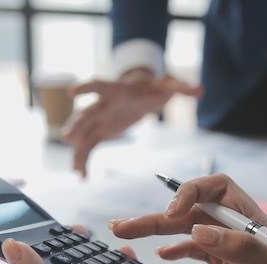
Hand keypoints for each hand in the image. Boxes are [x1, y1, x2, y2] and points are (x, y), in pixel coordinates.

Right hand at [62, 69, 202, 176]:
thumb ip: (182, 87)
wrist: (141, 91)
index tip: (72, 92)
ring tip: (75, 169)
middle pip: (87, 113)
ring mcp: (99, 119)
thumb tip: (201, 88)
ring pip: (84, 134)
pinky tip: (82, 175)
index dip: (86, 88)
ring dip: (77, 150)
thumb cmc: (152, 86)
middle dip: (76, 124)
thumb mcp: (168, 86)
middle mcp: (103, 104)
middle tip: (66, 136)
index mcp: (117, 89)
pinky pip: (88, 147)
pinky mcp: (101, 131)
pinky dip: (84, 160)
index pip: (99, 85)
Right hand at [109, 174, 266, 263]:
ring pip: (190, 232)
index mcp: (255, 225)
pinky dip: (178, 249)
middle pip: (194, 211)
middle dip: (158, 214)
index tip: (171, 213)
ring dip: (159, 231)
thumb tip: (200, 230)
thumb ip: (244, 250)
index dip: (191, 192)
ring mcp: (235, 252)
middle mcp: (242, 233)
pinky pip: (199, 253)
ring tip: (127, 235)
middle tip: (122, 224)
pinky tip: (163, 254)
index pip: (218, 189)